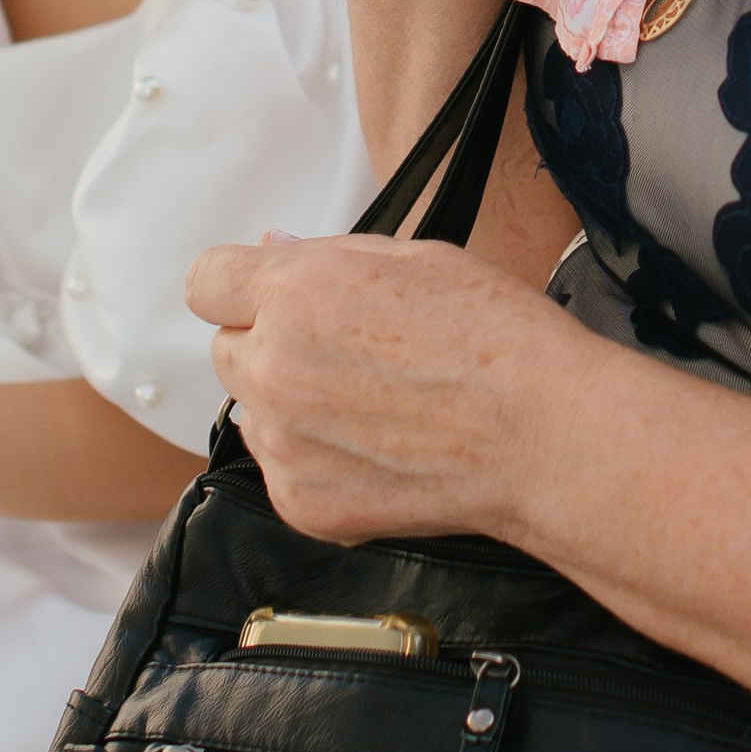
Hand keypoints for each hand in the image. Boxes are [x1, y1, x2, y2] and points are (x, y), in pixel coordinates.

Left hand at [188, 233, 590, 544]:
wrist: (544, 435)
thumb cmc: (499, 339)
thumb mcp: (418, 260)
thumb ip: (329, 256)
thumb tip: (273, 249)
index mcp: (297, 293)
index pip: (206, 281)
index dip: (238, 286)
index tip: (264, 298)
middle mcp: (275, 367)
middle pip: (227, 349)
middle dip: (270, 344)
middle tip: (345, 353)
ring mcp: (284, 443)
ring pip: (252, 412)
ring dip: (290, 405)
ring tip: (371, 406)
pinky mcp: (302, 502)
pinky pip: (281, 469)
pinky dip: (316, 462)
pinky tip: (377, 449)